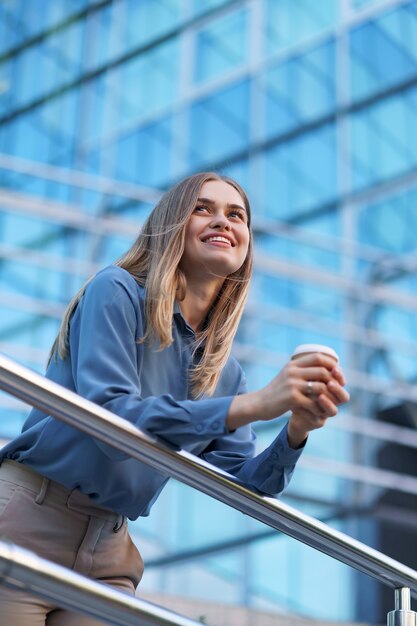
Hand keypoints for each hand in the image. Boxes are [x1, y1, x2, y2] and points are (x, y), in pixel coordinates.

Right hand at [227, 353, 348, 432]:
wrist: (259, 403)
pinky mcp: (292, 399)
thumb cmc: (277, 391)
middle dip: (334, 381)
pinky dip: (320, 408)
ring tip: (331, 402)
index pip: (318, 357)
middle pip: (322, 371)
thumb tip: (322, 365)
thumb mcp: (287, 375)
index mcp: (293, 364)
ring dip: (329, 396)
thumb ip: (301, 370)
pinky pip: (313, 403)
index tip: (337, 373)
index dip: (331, 364)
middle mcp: (293, 372)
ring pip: (321, 387)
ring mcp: (292, 385)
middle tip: (337, 391)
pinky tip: (320, 412)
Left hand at [287, 360, 348, 447]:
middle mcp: (332, 402)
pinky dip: (311, 413)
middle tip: (329, 383)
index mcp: (331, 390)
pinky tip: (305, 406)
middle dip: (337, 390)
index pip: (342, 382)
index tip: (335, 368)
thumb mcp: (305, 375)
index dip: (340, 376)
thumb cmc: (299, 388)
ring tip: (319, 396)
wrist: (287, 405)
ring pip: (334, 411)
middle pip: (344, 398)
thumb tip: (318, 350)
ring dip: (327, 402)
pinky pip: (318, 420)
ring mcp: (325, 414)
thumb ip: (313, 366)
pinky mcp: (316, 422)